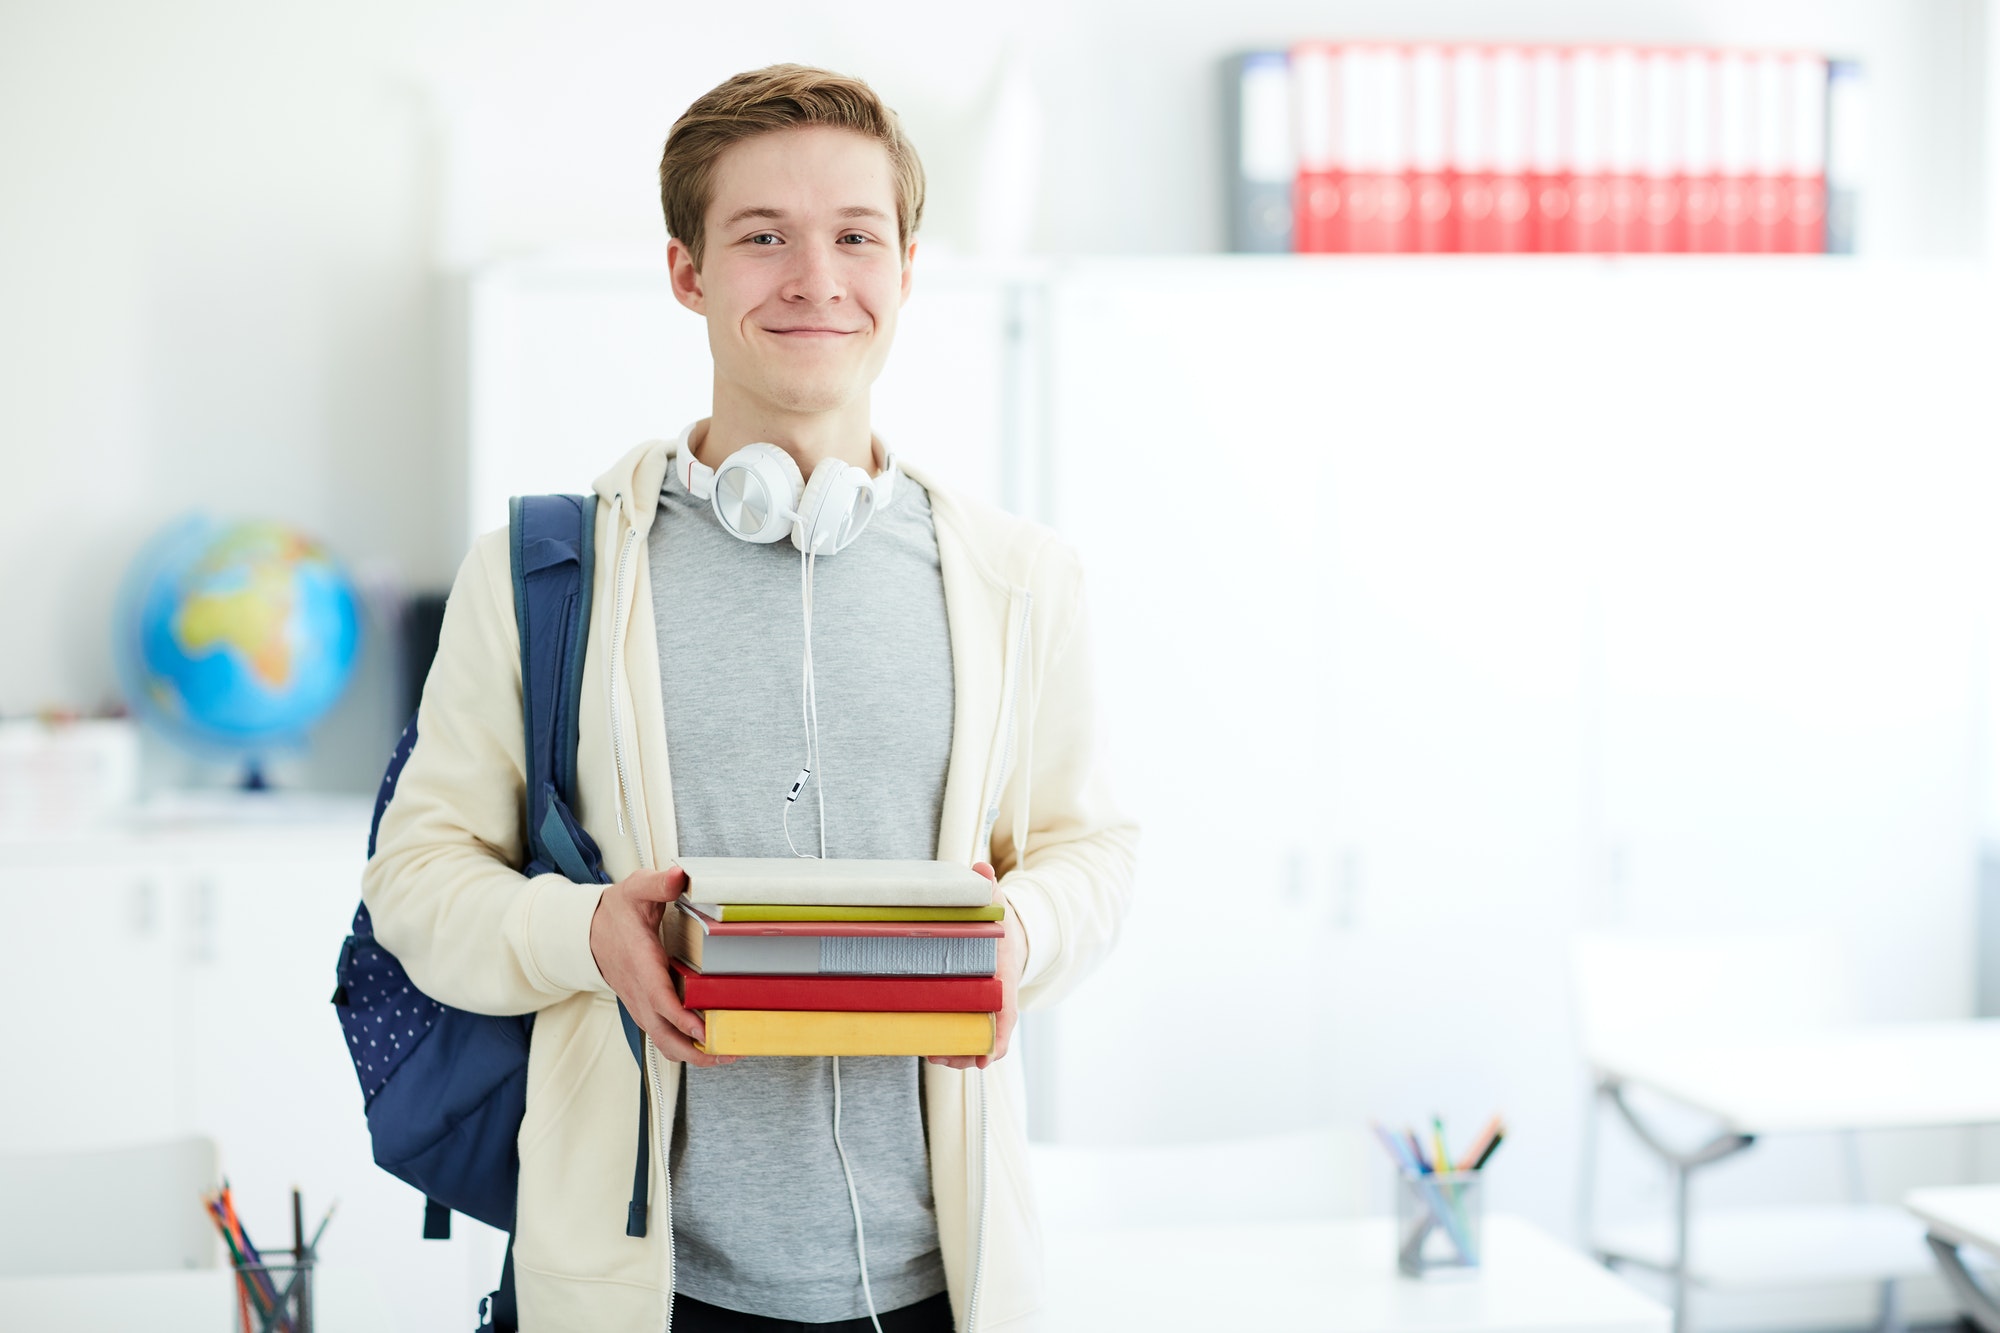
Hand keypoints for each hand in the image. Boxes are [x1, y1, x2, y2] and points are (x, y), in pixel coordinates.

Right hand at [589, 865, 737, 1068]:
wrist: (591, 930)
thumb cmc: (618, 912)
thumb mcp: (636, 889)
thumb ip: (658, 883)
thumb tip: (679, 876)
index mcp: (640, 963)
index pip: (659, 997)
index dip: (680, 1016)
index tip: (702, 1028)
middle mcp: (639, 990)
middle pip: (663, 1032)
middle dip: (694, 1048)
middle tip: (727, 1051)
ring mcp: (640, 1004)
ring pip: (662, 1040)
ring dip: (692, 1053)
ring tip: (726, 1054)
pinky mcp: (644, 1008)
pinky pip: (662, 1034)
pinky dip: (684, 1046)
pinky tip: (708, 1045)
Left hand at [929, 862, 1019, 1070]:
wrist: (1011, 939)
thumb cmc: (1001, 926)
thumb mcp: (997, 905)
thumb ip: (989, 888)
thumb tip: (981, 867)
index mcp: (1006, 978)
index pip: (1006, 1014)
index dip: (996, 1039)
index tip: (984, 1059)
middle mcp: (999, 999)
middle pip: (989, 1037)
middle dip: (966, 1052)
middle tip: (939, 1056)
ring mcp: (987, 1009)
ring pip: (975, 1041)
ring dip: (955, 1053)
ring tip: (931, 1055)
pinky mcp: (974, 1012)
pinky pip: (965, 1034)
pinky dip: (951, 1044)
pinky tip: (928, 1045)